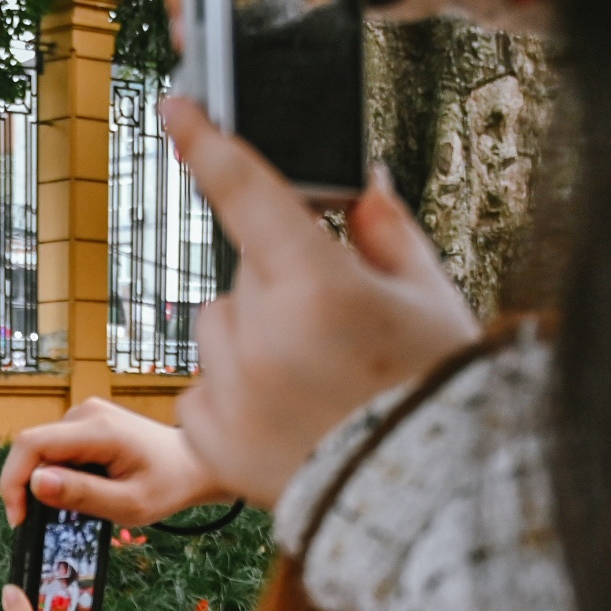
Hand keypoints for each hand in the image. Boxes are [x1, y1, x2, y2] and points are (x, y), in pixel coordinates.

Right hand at [0, 399, 224, 527]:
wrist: (195, 465)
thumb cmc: (169, 486)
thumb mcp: (128, 504)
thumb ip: (82, 494)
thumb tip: (36, 482)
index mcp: (98, 429)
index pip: (31, 444)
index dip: (14, 481)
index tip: (19, 518)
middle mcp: (87, 412)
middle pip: (34, 448)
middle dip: (30, 486)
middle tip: (46, 521)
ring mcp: (88, 414)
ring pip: (44, 451)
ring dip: (48, 482)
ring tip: (77, 505)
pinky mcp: (89, 422)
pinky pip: (58, 449)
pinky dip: (61, 474)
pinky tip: (85, 489)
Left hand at [169, 106, 483, 509]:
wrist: (423, 501)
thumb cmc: (434, 389)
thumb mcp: (425, 295)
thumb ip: (382, 228)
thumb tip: (358, 180)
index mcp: (317, 283)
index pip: (245, 191)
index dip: (206, 141)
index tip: (176, 109)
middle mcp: (262, 332)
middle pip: (242, 276)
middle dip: (278, 290)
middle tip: (333, 334)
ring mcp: (230, 389)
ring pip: (216, 331)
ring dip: (250, 342)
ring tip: (313, 384)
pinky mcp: (210, 439)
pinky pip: (201, 390)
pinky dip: (232, 396)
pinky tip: (286, 417)